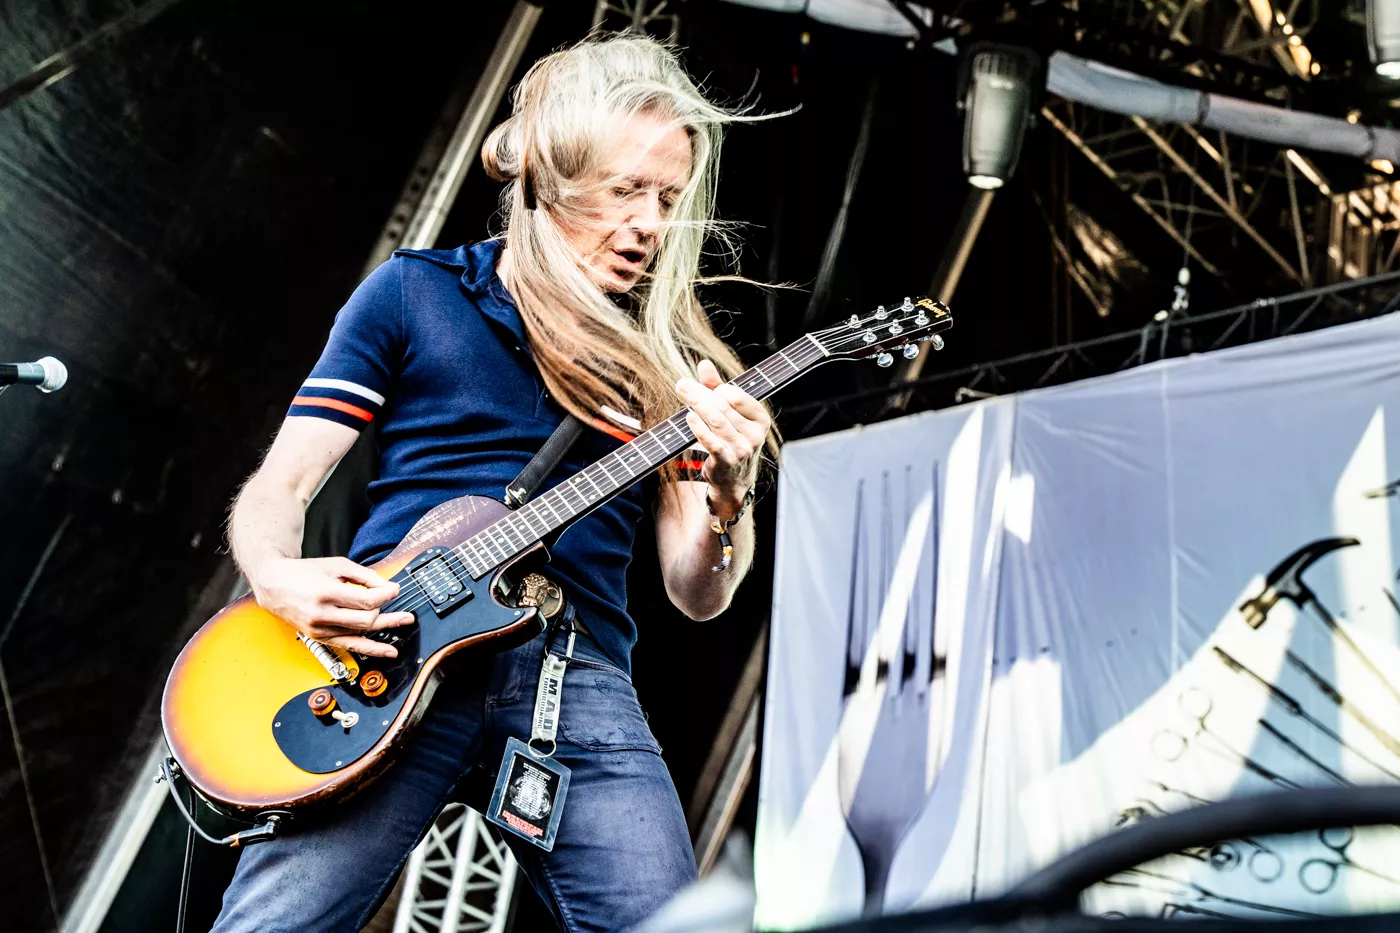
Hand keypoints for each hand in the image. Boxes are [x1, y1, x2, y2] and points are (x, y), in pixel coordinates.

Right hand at [249, 556, 415, 657]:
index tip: (396, 590)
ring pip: (360, 634)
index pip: (366, 601)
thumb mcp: (336, 565)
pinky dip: (370, 648)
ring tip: (403, 625)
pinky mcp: (319, 637)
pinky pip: (349, 645)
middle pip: (365, 620)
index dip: (386, 596)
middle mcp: (322, 615)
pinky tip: (387, 650)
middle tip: (406, 612)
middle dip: (389, 616)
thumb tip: (388, 586)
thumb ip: (364, 575)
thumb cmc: (305, 572)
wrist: (274, 584)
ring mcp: (319, 629)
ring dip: (384, 630)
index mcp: (326, 593)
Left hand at [676, 359, 769, 517]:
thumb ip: (716, 388)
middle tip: (681, 384)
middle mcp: (755, 434)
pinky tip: (689, 417)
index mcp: (760, 419)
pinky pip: (711, 441)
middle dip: (700, 393)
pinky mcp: (726, 461)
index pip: (737, 396)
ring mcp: (742, 449)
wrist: (733, 479)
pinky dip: (699, 428)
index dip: (717, 389)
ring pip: (717, 421)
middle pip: (724, 406)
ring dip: (697, 405)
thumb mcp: (729, 413)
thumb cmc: (730, 439)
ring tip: (682, 393)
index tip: (701, 388)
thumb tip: (704, 364)